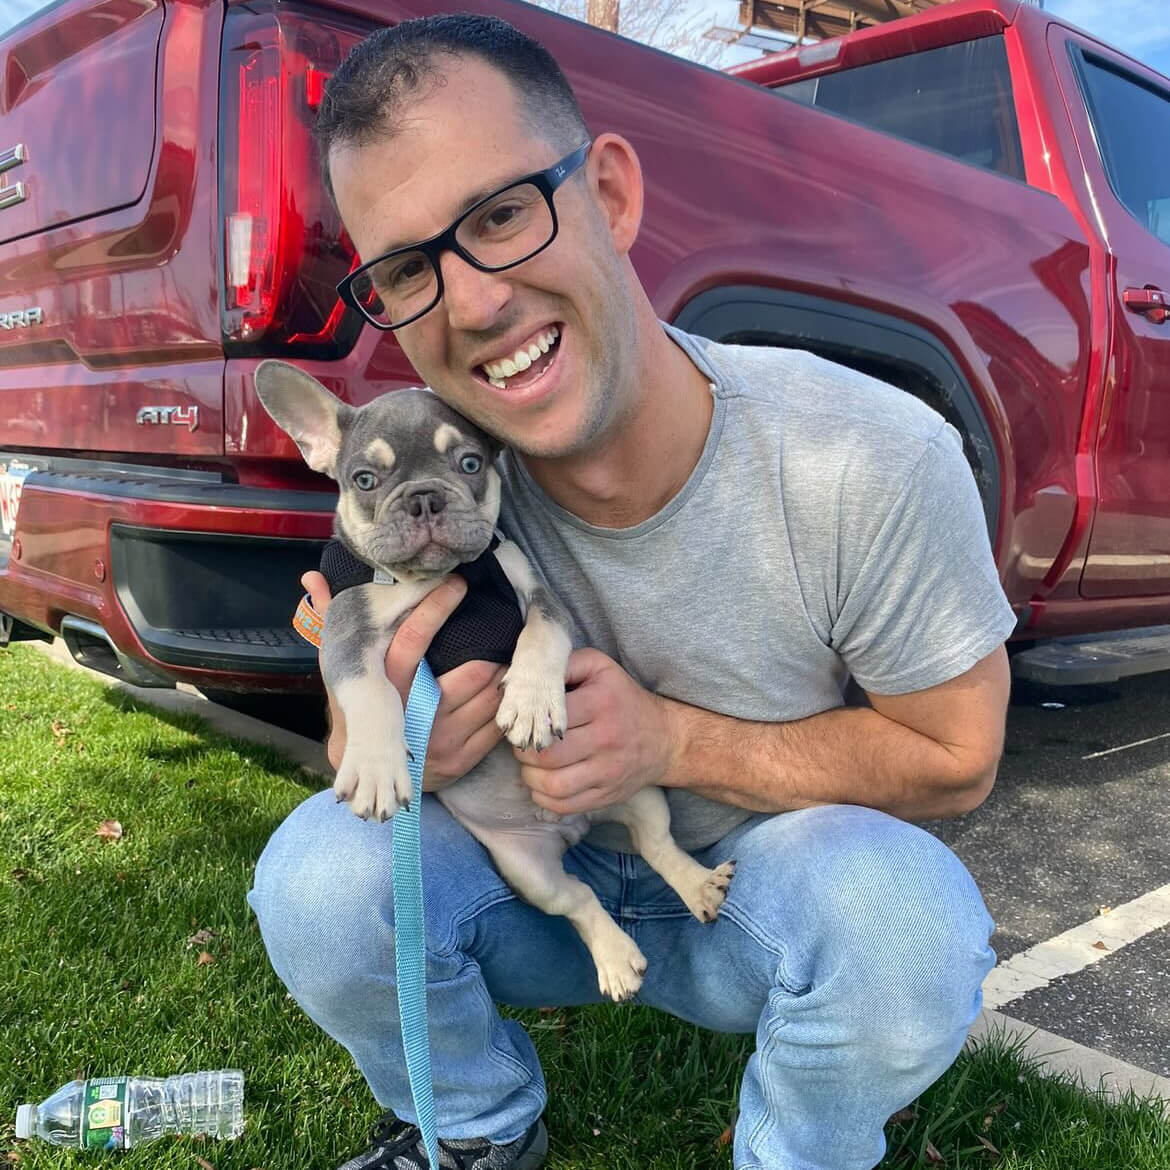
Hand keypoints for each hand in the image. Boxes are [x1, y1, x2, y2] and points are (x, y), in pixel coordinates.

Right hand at [301, 570, 503, 787]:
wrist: (365, 770)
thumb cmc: (359, 707)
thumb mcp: (343, 668)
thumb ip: (331, 622)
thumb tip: (312, 577)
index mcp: (387, 684)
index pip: (414, 637)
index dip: (437, 606)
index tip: (457, 584)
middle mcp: (414, 712)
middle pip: (470, 672)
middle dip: (492, 651)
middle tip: (504, 631)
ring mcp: (440, 740)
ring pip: (490, 699)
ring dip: (504, 677)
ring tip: (510, 658)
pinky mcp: (459, 760)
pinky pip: (496, 728)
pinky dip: (505, 707)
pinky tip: (506, 692)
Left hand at [512, 649, 676, 815]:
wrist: (664, 738)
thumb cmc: (622, 699)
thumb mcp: (600, 668)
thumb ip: (566, 664)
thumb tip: (530, 675)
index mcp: (601, 702)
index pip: (549, 716)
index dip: (527, 720)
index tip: (523, 720)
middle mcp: (606, 738)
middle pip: (547, 754)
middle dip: (525, 751)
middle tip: (524, 743)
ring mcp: (608, 771)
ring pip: (553, 784)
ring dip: (531, 777)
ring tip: (531, 765)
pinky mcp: (606, 795)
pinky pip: (565, 805)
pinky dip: (544, 798)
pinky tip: (543, 783)